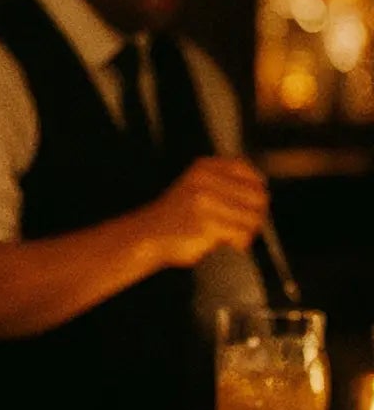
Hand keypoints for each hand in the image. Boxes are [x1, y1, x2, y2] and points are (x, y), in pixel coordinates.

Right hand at [142, 157, 270, 268]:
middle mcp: (204, 181)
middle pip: (257, 195)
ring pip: (253, 216)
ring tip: (235, 233)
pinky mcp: (207, 224)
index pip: (246, 170)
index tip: (251, 201)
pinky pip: (242, 233)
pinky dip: (240, 241)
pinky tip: (229, 242)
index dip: (255, 187)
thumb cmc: (178, 214)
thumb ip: (225, 182)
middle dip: (255, 212)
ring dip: (249, 229)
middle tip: (244, 223)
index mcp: (203, 168)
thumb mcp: (197, 186)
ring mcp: (205, 202)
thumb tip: (262, 192)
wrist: (148, 234)